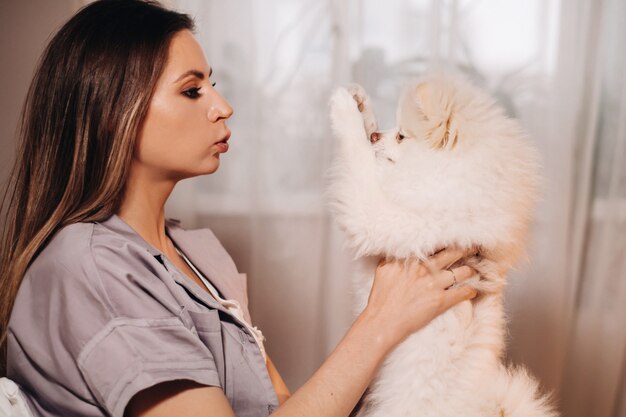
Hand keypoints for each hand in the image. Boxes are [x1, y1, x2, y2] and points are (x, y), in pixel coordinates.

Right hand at [361, 246, 478, 347]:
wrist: (383, 319)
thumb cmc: (381, 297)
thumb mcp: (383, 269)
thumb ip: (394, 257)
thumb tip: (400, 250)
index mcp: (412, 259)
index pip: (435, 245)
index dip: (447, 242)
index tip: (454, 239)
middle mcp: (425, 268)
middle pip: (452, 253)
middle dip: (466, 250)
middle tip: (473, 248)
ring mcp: (434, 284)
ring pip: (462, 272)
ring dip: (470, 271)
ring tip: (474, 271)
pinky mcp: (440, 301)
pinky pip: (462, 293)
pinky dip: (470, 291)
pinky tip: (472, 291)